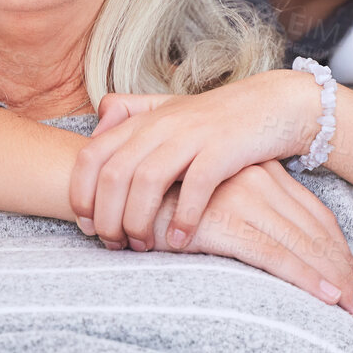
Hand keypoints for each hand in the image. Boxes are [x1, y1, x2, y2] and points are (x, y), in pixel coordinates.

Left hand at [71, 71, 317, 250]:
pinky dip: (184, 218)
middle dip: (108, 218)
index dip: (81, 194)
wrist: (272, 104)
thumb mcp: (168, 109)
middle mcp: (161, 125)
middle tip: (115, 245)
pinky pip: (195, 186)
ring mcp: (192, 135)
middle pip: (114, 175)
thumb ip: (129, 112)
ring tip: (144, 247)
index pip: (91, 156)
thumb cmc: (216, 117)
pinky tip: (181, 242)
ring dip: (139, 221)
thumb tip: (96, 126)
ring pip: (147, 181)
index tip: (87, 226)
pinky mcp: (224, 148)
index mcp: (142, 121)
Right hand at [143, 164, 352, 319]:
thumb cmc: (152, 198)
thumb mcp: (204, 203)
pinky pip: (274, 254)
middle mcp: (259, 179)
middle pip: (317, 230)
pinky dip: (304, 278)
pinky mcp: (225, 219)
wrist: (110, 179)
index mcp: (258, 172)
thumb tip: (257, 243)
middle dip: (344, 271)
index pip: (311, 213)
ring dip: (335, 281)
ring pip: (303, 243)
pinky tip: (326, 300)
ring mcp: (244, 198)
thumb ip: (232, 214)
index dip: (336, 249)